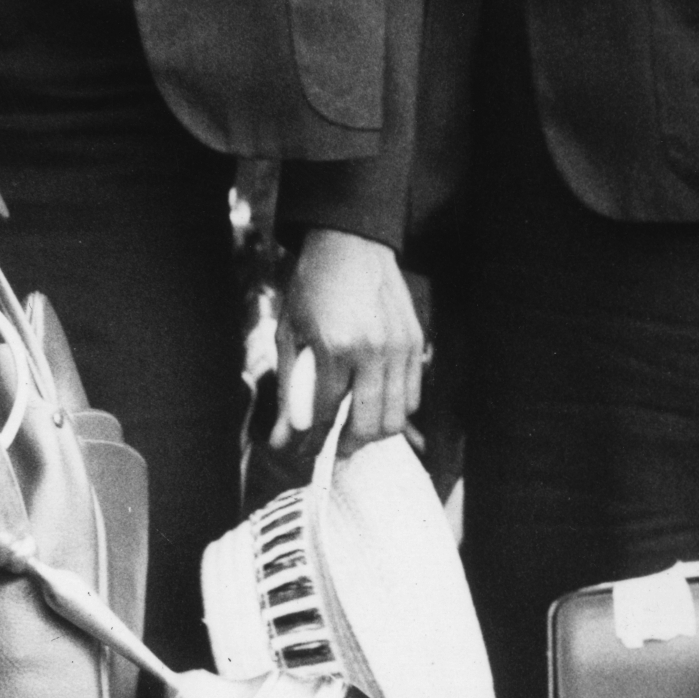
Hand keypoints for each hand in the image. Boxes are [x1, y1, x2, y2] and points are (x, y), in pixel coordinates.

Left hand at [279, 231, 425, 446]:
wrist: (350, 245)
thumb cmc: (312, 288)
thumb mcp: (289, 335)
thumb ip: (288, 390)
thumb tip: (282, 439)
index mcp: (333, 348)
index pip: (324, 414)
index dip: (312, 441)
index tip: (304, 452)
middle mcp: (371, 351)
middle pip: (368, 426)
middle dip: (348, 447)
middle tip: (334, 449)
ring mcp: (398, 348)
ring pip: (396, 417)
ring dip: (373, 432)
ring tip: (354, 429)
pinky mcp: (416, 344)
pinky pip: (412, 395)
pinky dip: (395, 410)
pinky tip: (375, 403)